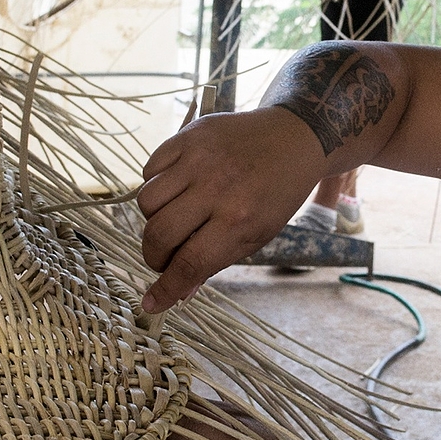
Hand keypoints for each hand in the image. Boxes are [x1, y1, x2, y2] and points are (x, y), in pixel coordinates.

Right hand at [137, 108, 324, 312]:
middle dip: (154, 257)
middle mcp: (216, 188)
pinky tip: (175, 190)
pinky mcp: (188, 136)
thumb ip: (214, 261)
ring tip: (173, 220)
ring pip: (146, 201)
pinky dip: (155, 186)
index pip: (189, 264)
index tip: (152, 303)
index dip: (166, 288)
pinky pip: (150, 170)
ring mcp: (199, 159)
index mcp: (238, 220)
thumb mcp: (256, 235)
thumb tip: (180, 291)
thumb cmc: (276, 194)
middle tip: (164, 259)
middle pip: (159, 234)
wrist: (294, 138)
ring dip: (153, 220)